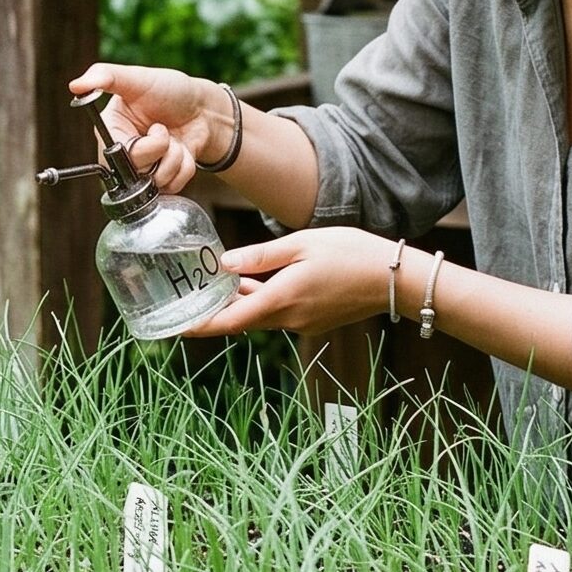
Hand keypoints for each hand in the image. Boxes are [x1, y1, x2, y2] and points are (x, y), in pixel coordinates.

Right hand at [68, 62, 229, 195]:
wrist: (204, 108)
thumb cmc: (170, 90)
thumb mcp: (138, 78)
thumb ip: (106, 76)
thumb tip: (75, 86)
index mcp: (111, 130)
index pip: (115, 155)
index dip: (140, 147)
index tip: (156, 129)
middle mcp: (124, 152)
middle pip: (135, 172)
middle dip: (161, 150)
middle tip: (165, 129)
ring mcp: (144, 169)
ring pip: (157, 182)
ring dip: (175, 158)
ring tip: (175, 138)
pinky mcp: (163, 180)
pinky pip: (174, 187)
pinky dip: (185, 168)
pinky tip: (184, 150)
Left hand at [178, 228, 395, 336]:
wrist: (394, 277)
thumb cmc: (350, 253)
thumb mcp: (301, 244)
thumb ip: (261, 256)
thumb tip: (224, 264)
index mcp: (283, 299)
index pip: (232, 321)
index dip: (202, 325)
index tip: (177, 327)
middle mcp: (290, 318)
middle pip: (242, 320)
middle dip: (216, 311)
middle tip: (188, 299)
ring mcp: (303, 322)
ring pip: (260, 315)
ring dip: (239, 304)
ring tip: (217, 285)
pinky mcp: (314, 320)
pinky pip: (278, 313)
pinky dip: (261, 301)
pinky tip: (253, 283)